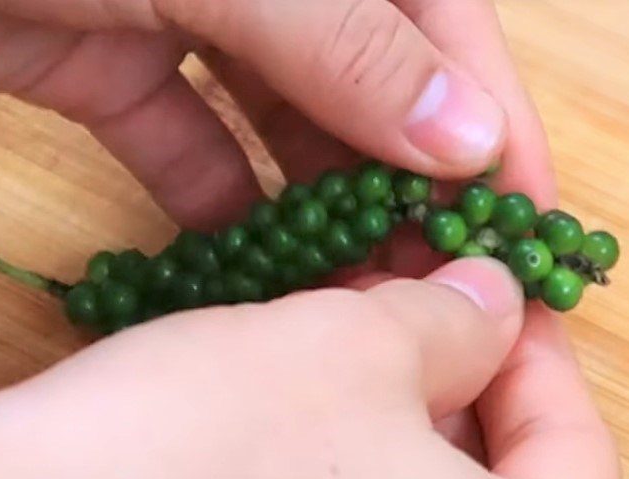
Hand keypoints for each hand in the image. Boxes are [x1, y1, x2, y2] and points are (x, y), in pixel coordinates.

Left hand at [0, 0, 554, 233]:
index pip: (440, 21)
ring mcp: (182, 13)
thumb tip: (465, 137)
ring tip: (355, 300)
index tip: (521, 224)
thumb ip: (342, 48)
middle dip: (403, 188)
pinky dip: (221, 212)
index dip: (491, 123)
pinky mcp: (107, 65)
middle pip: (364, 87)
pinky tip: (251, 276)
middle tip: (430, 288)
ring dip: (317, 212)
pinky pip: (188, 149)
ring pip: (281, 129)